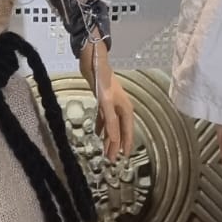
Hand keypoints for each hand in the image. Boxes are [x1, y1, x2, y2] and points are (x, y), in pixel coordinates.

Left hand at [78, 40, 134, 162]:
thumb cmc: (102, 81)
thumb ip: (109, 121)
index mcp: (126, 109)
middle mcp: (122, 108)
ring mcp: (113, 105)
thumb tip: (113, 139)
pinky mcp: (104, 101)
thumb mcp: (106, 103)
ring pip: (112, 125)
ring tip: (105, 150)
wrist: (94, 63)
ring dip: (109, 137)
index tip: (122, 158)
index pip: (126, 131)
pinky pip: (105, 118)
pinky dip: (102, 126)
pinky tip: (98, 133)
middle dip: (116, 145)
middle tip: (111, 158)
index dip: (124, 145)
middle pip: (120, 130)